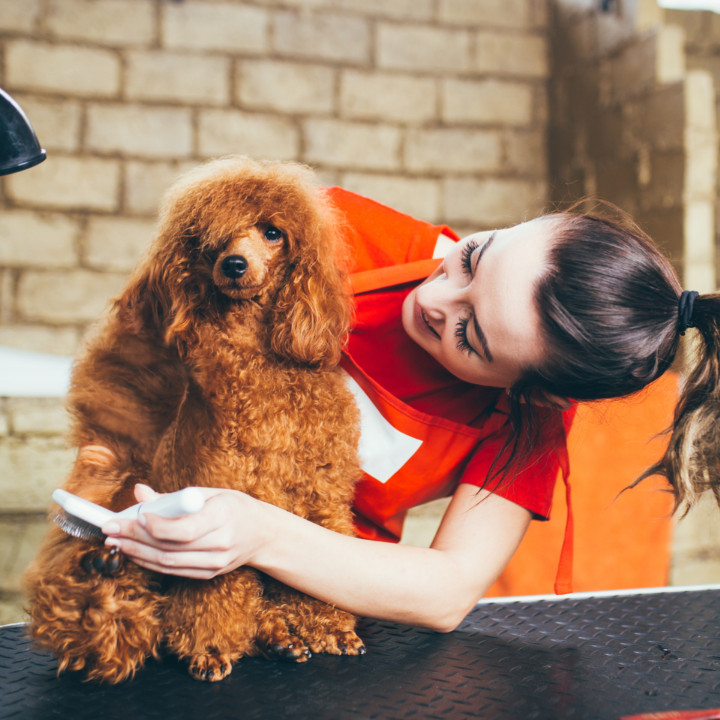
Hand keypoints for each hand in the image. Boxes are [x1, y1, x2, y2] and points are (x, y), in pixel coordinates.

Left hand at [102, 484, 267, 578]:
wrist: (263, 534)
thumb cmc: (235, 507)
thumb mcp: (210, 493)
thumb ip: (174, 496)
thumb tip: (139, 492)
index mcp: (223, 516)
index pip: (185, 528)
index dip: (156, 526)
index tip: (134, 517)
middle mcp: (220, 543)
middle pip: (170, 547)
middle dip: (135, 538)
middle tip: (110, 529)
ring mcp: (214, 563)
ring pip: (167, 563)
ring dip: (137, 553)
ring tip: (116, 542)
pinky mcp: (208, 574)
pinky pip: (173, 571)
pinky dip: (150, 562)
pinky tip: (135, 552)